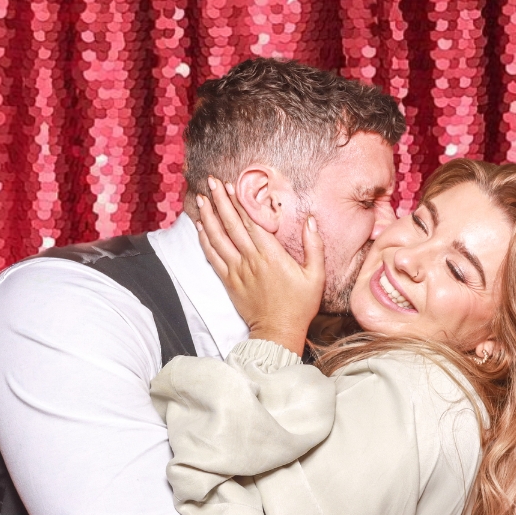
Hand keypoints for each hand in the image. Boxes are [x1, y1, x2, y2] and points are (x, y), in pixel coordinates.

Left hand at [195, 177, 323, 355]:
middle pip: (231, 224)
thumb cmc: (300, 305)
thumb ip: (314, 246)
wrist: (278, 332)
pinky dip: (204, 241)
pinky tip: (200, 227)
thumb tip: (311, 220)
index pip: (251, 222)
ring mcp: (237, 271)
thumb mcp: (316, 275)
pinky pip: (213, 257)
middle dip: (220, 201)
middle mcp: (250, 260)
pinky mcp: (229, 282)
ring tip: (201, 199)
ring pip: (218, 238)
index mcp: (271, 255)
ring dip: (208, 217)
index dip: (238, 202)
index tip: (230, 185)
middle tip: (211, 182)